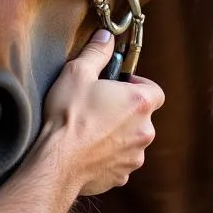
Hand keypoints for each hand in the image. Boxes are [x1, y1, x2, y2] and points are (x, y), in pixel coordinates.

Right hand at [40, 29, 163, 194]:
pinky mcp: (122, 176)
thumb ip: (97, 52)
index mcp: (139, 103)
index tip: (117, 86)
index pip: (155, 91)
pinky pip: (120, 160)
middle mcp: (145, 131)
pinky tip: (87, 149)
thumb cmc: (69, 115)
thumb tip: (107, 36)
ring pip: (131, 139)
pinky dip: (108, 155)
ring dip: (117, 134)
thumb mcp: (77, 73)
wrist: (57, 161)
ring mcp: (134, 156)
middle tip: (98, 106)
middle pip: (142, 116)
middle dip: (124, 110)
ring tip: (90, 129)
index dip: (138, 86)